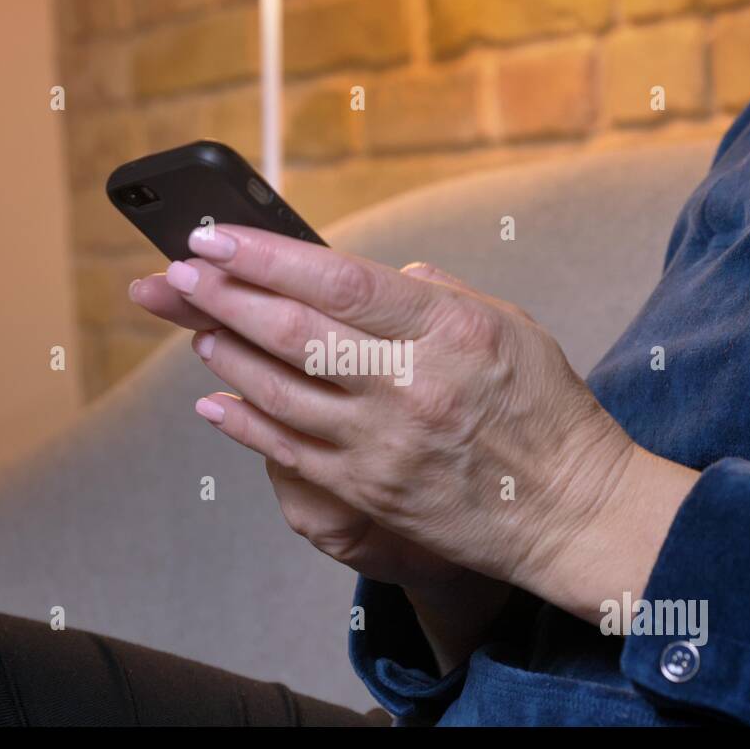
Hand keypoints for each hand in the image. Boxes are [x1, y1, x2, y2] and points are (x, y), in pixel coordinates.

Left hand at [131, 256, 512, 670]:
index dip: (265, 256)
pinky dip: (243, 423)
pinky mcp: (369, 491)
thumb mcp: (512, 326)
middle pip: (294, 332)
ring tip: (197, 328)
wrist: (571, 511)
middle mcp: (412, 384)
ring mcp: (385, 443)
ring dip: (226, 354)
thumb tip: (374, 274)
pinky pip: (288, 451)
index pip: (338, 280)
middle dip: (224, 297)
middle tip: (178, 275)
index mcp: (450, 330)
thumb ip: (437, 292)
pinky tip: (214, 402)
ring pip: (279, 390)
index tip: (215, 237)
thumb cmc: (548, 412)